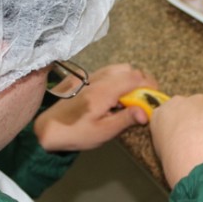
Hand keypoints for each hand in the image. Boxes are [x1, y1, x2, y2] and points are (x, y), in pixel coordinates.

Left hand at [34, 63, 157, 151]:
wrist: (48, 129)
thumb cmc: (76, 133)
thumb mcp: (104, 131)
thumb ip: (126, 119)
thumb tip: (146, 112)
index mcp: (105, 91)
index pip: (136, 78)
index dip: (150, 86)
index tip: (154, 98)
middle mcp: (99, 79)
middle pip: (129, 69)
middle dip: (141, 81)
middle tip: (144, 99)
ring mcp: (90, 77)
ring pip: (118, 68)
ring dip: (129, 79)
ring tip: (130, 99)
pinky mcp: (84, 80)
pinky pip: (107, 72)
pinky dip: (117, 79)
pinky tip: (114, 97)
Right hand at [150, 94, 202, 188]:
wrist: (196, 156)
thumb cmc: (177, 159)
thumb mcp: (163, 152)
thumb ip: (171, 141)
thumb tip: (180, 146)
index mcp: (162, 114)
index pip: (170, 116)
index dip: (181, 128)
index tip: (186, 139)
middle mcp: (180, 102)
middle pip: (192, 110)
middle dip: (199, 123)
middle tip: (202, 144)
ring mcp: (202, 102)